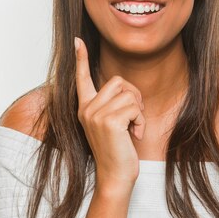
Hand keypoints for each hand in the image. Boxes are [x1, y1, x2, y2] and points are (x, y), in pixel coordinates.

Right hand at [75, 37, 145, 190]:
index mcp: (85, 107)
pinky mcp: (108, 121)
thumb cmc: (117, 150)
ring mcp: (95, 114)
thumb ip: (112, 105)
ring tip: (132, 129)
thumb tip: (124, 88)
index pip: (82, 78)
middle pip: (118, 82)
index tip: (77, 41)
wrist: (115, 176)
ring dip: (139, 112)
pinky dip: (140, 120)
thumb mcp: (111, 124)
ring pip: (129, 94)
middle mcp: (86, 108)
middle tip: (133, 118)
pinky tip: (134, 135)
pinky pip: (135, 107)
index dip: (81, 58)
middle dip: (134, 97)